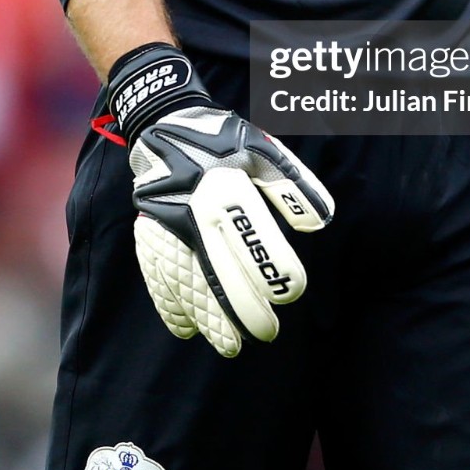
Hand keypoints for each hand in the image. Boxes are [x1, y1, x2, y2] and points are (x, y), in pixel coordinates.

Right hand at [106, 44, 334, 357]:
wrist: (161, 123)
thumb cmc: (222, 140)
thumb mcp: (262, 149)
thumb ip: (293, 184)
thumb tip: (321, 221)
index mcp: (225, 187)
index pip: (252, 237)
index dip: (273, 268)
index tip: (291, 291)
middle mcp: (193, 210)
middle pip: (219, 269)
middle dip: (244, 308)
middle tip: (267, 333)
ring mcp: (166, 224)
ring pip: (188, 280)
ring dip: (208, 318)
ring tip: (231, 346)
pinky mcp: (148, 232)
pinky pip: (157, 275)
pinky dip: (170, 304)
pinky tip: (187, 329)